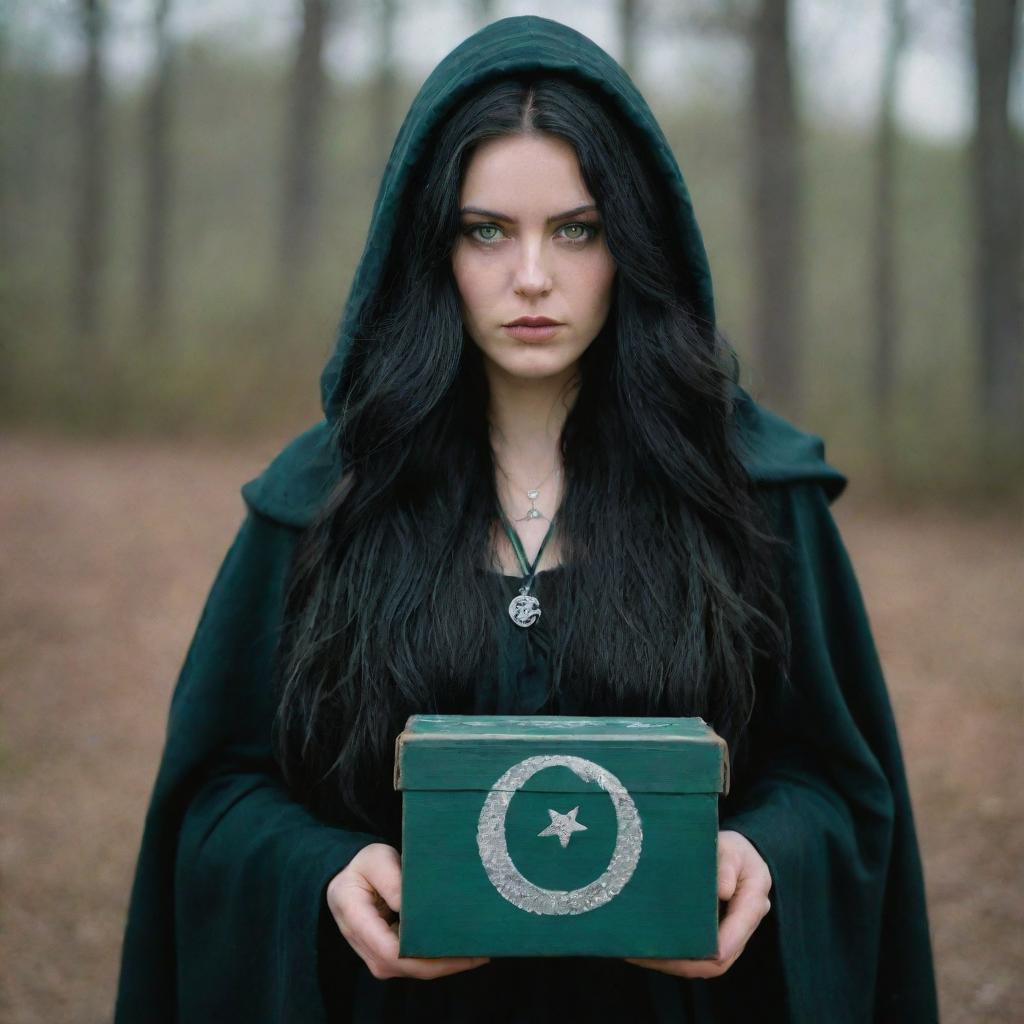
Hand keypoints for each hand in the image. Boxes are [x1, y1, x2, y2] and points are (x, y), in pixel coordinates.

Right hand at [326, 843, 489, 980]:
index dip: (428, 955)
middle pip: (408, 967)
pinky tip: (462, 947)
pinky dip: (439, 959)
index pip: (391, 952)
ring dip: (447, 964)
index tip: (459, 945)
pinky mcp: (389, 958)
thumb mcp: (376, 859)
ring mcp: (377, 956)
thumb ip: (391, 880)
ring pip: (415, 970)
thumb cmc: (364, 866)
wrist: (348, 880)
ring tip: (478, 947)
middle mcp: (365, 947)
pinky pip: (416, 964)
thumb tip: (408, 906)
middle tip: (481, 949)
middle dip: (446, 963)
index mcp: (356, 921)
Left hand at [624, 830, 771, 978]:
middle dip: (685, 962)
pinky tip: (648, 951)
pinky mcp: (715, 938)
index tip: (686, 948)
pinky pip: (699, 957)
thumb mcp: (731, 848)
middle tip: (650, 955)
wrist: (738, 857)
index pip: (737, 932)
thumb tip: (722, 890)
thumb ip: (727, 865)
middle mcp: (743, 926)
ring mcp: (730, 936)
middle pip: (720, 959)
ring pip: (707, 964)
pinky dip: (675, 958)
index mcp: (753, 902)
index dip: (716, 946)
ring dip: (675, 963)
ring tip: (641, 955)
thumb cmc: (733, 850)